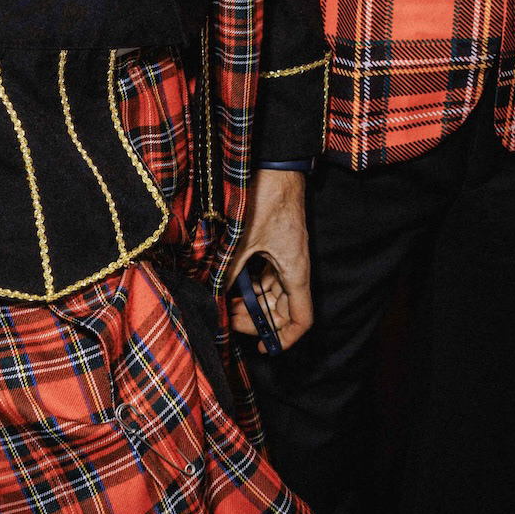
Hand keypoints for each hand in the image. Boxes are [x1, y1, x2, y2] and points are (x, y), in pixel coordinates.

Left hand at [223, 167, 313, 347]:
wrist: (272, 164)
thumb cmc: (265, 198)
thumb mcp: (241, 241)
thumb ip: (229, 272)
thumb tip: (213, 296)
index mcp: (294, 270)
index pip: (301, 319)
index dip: (284, 339)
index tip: (263, 348)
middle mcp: (293, 267)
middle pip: (282, 310)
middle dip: (256, 320)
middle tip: (227, 318)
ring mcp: (284, 256)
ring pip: (272, 294)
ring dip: (250, 302)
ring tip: (223, 302)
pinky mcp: (274, 245)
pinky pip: (264, 275)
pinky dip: (249, 284)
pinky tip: (228, 282)